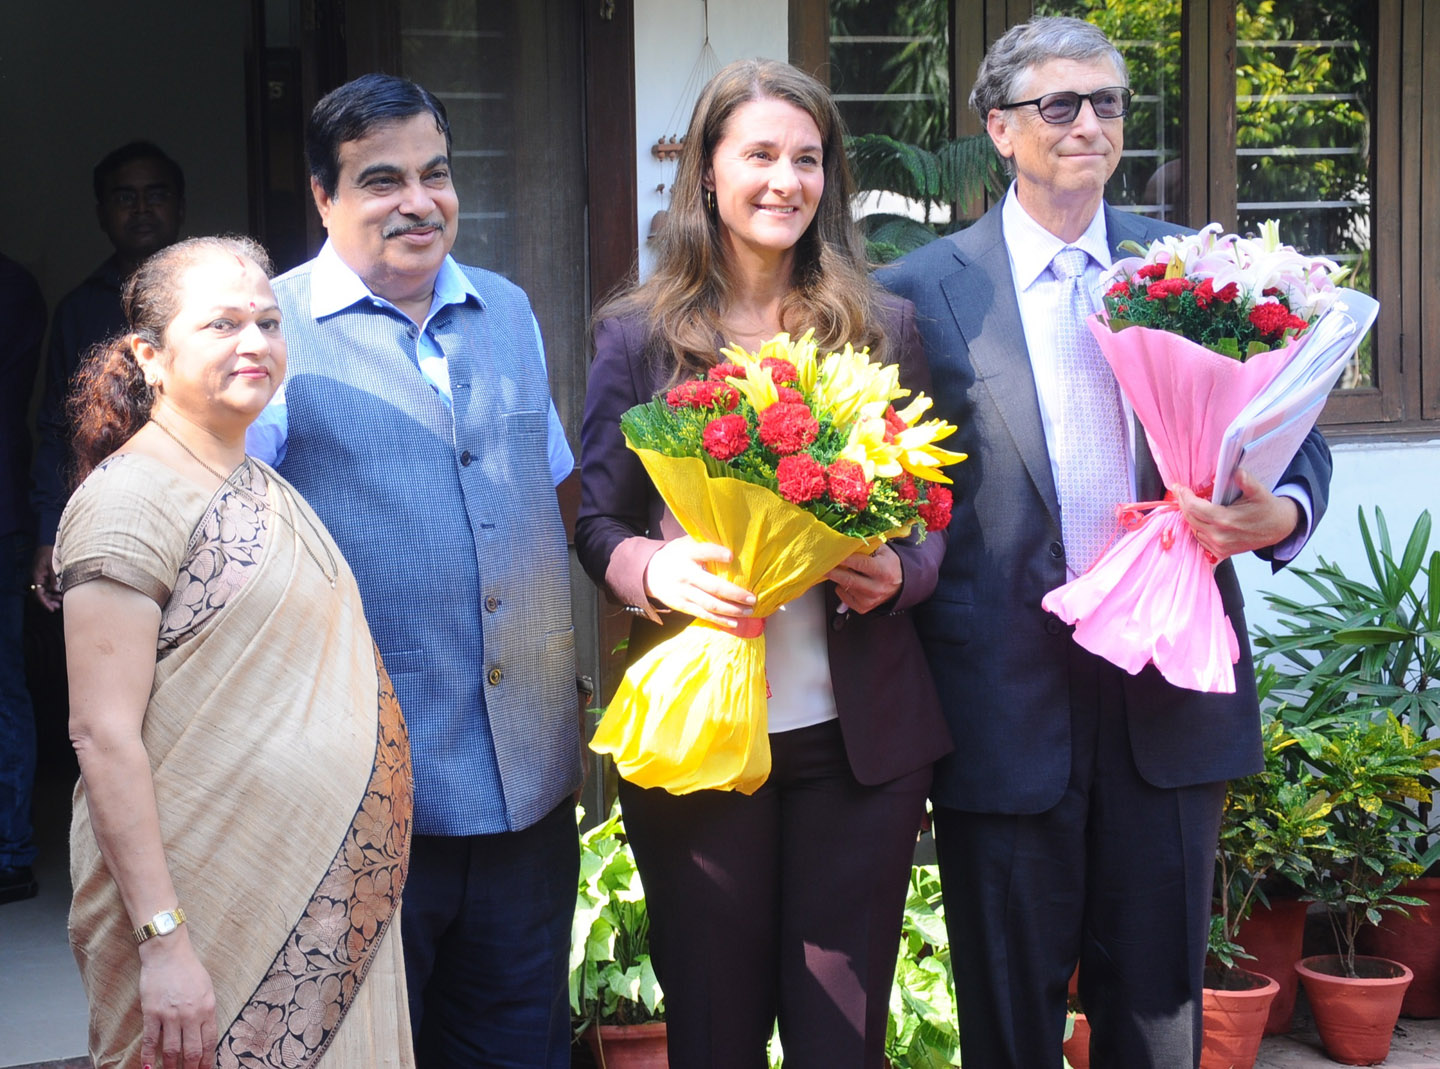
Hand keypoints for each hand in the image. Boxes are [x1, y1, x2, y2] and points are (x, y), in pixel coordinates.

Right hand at [30, 544, 59, 611]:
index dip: (44, 601)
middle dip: (49, 601)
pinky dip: (54, 591)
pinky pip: (49, 586)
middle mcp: (39, 577)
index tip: (51, 608)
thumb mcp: (54, 563)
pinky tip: (61, 594)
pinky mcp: (48, 575)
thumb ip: (54, 576)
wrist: (52, 544)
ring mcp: (43, 577)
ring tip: (60, 602)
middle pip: (42, 593)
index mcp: (37, 575)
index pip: (39, 592)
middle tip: (57, 607)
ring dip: (52, 597)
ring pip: (46, 591)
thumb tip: (56, 590)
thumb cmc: (52, 552)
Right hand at [138, 931, 216, 1068]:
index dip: (207, 1061)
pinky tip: (147, 1068)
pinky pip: (150, 1041)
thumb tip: (205, 1034)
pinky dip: (148, 1057)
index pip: (209, 1042)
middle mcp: (191, 1014)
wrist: (168, 954)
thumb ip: (206, 1011)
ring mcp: (171, 1015)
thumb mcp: (207, 989)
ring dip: (171, 1067)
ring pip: (172, 1050)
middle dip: (191, 1068)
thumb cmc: (189, 970)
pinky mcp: (152, 1013)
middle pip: (192, 1051)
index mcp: (208, 1008)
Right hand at [642, 536, 755, 626]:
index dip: (716, 553)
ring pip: (710, 604)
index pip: (702, 551)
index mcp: (687, 554)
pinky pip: (703, 614)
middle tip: (752, 598)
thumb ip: (706, 544)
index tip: (731, 556)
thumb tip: (734, 545)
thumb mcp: (686, 543)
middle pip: (712, 585)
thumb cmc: (677, 554)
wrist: (649, 572)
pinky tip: (735, 622)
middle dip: (734, 593)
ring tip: (748, 611)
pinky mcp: (682, 605)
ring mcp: (683, 592)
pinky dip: (719, 620)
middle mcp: (685, 574)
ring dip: (731, 610)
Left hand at [826, 544, 901, 613]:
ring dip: (839, 577)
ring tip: (845, 570)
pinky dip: (842, 588)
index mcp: (883, 571)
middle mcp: (876, 588)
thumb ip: (868, 545)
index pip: (860, 563)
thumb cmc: (889, 566)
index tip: (833, 552)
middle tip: (823, 563)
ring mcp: (869, 600)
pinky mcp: (863, 608)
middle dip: (832, 570)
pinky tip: (850, 583)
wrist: (900, 586)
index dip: (844, 558)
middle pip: (848, 579)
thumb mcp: (884, 551)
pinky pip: (843, 596)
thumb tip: (848, 539)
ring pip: (844, 587)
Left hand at [1173, 468, 1299, 561]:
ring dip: (1190, 515)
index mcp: (1226, 520)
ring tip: (1190, 502)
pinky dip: (1197, 527)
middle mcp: (1220, 536)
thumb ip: (1247, 482)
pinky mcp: (1221, 553)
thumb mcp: (1259, 492)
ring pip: (1193, 529)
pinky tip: (1200, 517)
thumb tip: (1237, 471)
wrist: (1279, 528)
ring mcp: (1220, 547)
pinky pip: (1200, 539)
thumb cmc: (1267, 508)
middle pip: (1190, 518)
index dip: (1183, 496)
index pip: (1193, 507)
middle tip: (1181, 492)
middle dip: (1184, 503)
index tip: (1178, 486)